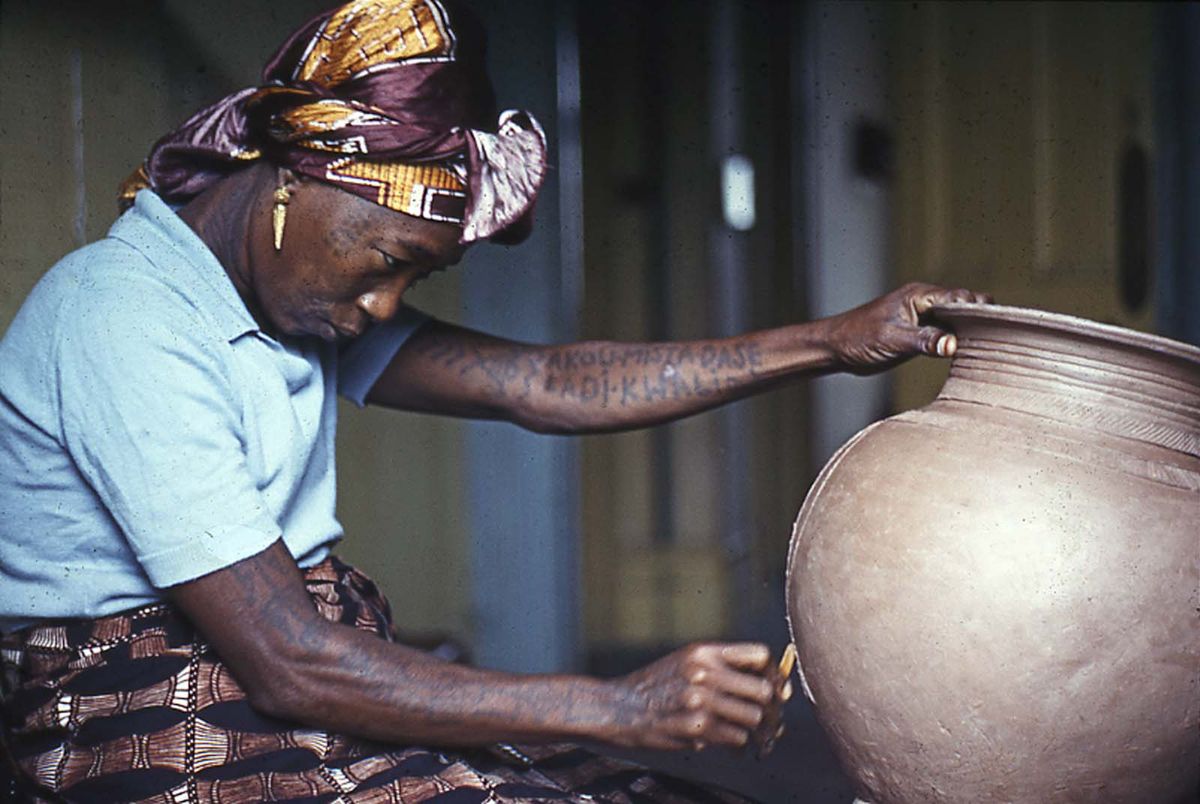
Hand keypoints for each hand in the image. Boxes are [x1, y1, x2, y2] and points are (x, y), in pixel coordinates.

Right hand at [604, 642, 786, 753]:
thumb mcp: (687, 662)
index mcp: (704, 652)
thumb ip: (725, 668)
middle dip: (770, 708)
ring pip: (754, 718)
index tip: (771, 687)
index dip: (772, 674)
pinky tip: (730, 743)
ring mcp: (700, 701)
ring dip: (755, 729)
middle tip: (767, 718)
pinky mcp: (696, 728)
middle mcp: (704, 673)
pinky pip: (737, 739)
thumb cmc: (658, 686)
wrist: (620, 708)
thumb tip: (778, 688)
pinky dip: (738, 744)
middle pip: (764, 691)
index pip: (760, 656)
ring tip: (748, 732)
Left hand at [820, 283, 991, 374]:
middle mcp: (924, 303)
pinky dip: (956, 341)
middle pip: (964, 307)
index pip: (961, 297)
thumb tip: (953, 345)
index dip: (981, 309)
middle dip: (980, 320)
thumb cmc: (857, 338)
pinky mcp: (919, 333)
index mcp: (919, 296)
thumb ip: (923, 341)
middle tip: (997, 342)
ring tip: (989, 350)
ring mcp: (922, 318)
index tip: (998, 326)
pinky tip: (967, 356)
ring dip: (969, 332)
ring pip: (956, 321)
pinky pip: (945, 333)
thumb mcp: (893, 340)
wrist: (836, 348)